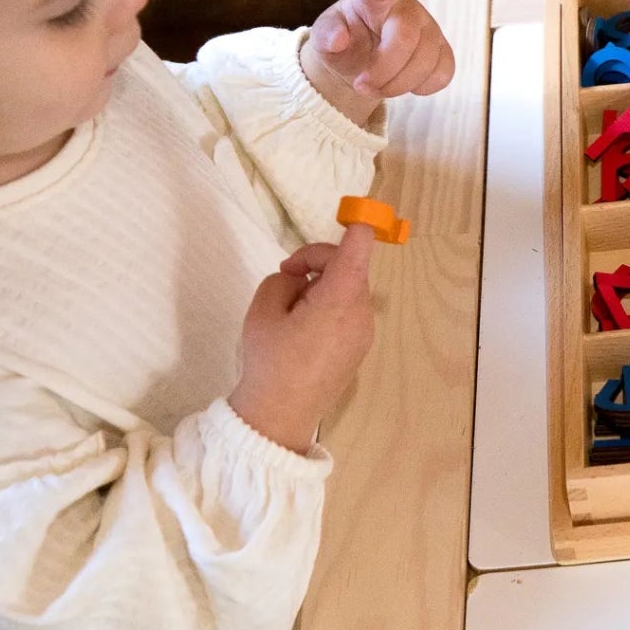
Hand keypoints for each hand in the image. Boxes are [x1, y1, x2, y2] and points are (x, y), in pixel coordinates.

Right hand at [228, 224, 377, 450]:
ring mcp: (365, 331)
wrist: (280, 414)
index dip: (356, 227)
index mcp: (341, 298)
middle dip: (317, 263)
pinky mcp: (360, 346)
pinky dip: (329, 306)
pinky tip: (302, 329)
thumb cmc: (270, 359)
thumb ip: (283, 280)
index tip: (353, 214)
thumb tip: (302, 281)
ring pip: (347, 289)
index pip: (358, 248)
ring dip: (321, 287)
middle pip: (348, 267)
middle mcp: (362, 312)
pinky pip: (348, 311)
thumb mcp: (263, 309)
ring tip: (289, 311)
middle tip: (284, 275)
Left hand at [300, 0, 454, 124]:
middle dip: (383, 70)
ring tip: (376, 89)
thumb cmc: (345, 43)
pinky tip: (403, 84)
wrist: (363, 63)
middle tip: (361, 86)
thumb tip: (338, 39)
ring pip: (426, 61)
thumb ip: (325, 35)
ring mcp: (430, 28)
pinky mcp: (444, 51)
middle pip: (405, 38)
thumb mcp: (325, 39)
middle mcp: (406, 7)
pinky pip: (443, 73)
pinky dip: (421, 87)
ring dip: (398, 85)